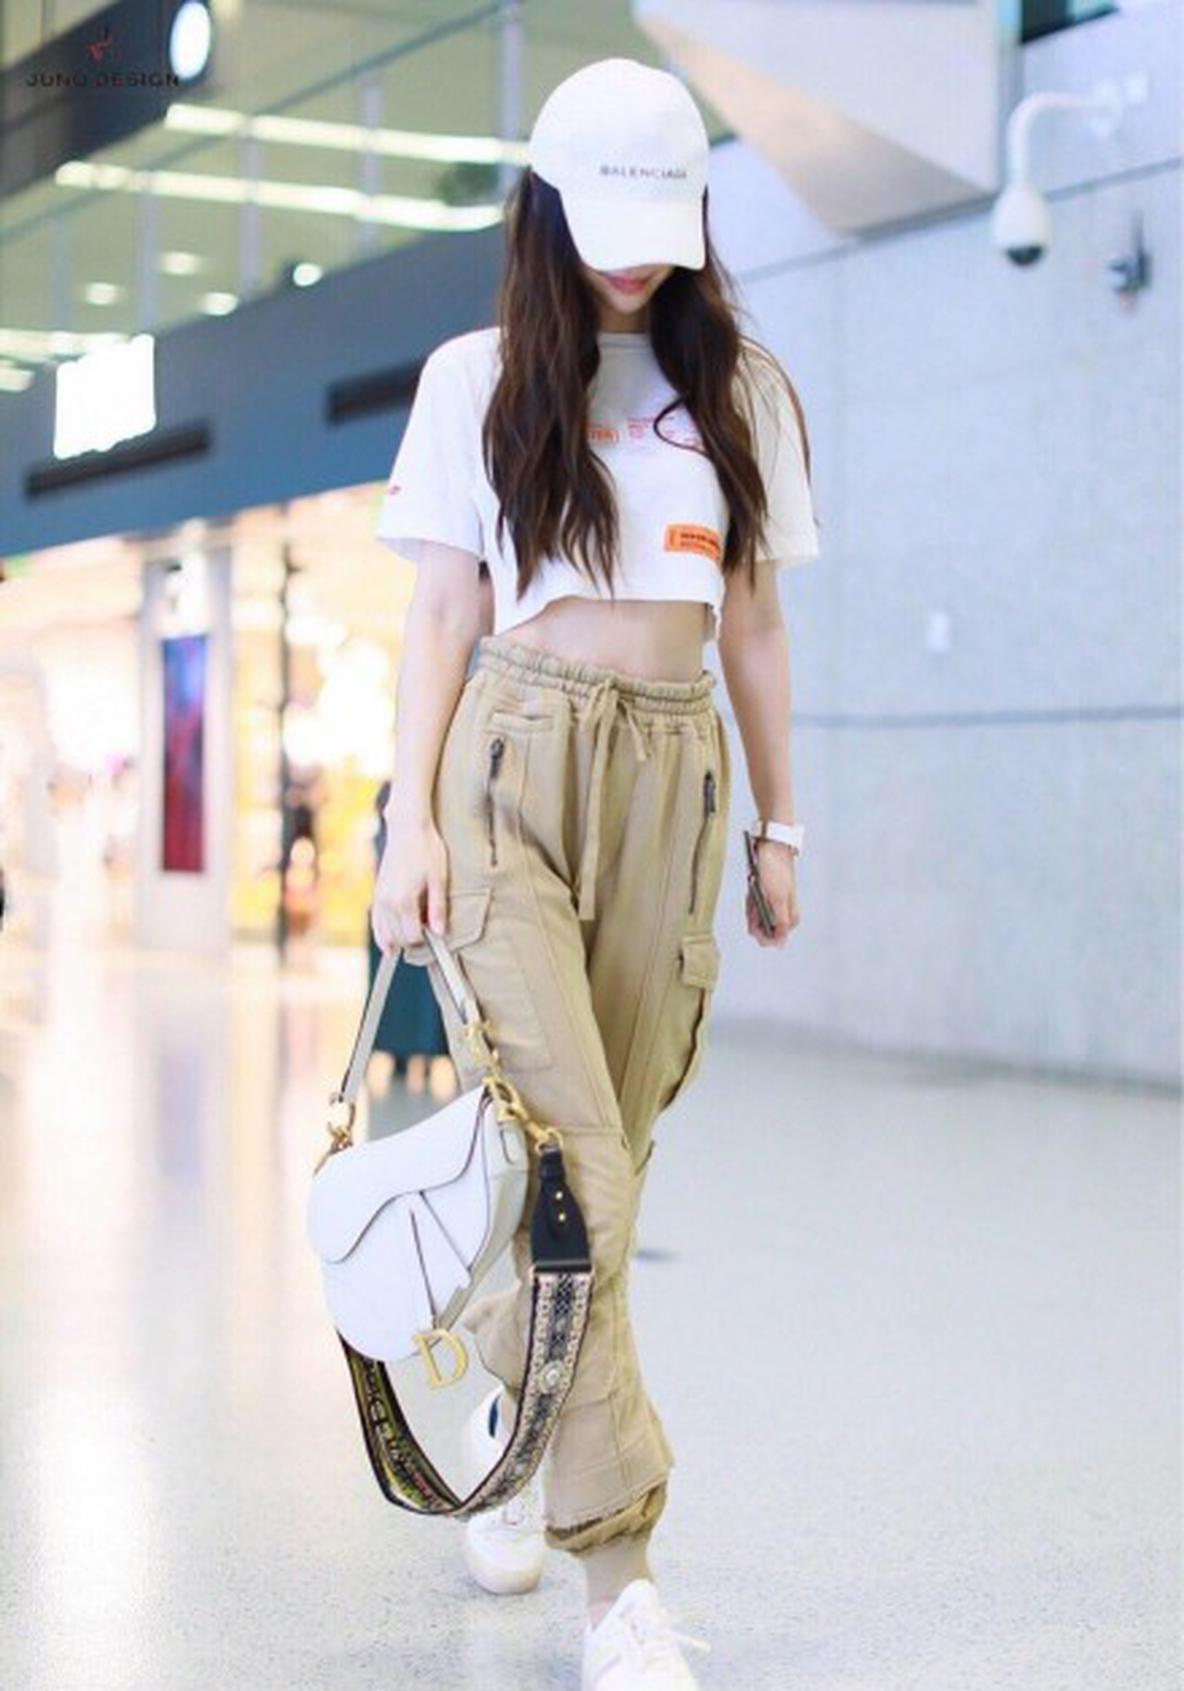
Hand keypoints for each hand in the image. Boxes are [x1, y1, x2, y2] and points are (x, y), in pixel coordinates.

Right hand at [371, 812, 449, 953]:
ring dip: (398, 939)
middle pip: (398, 937)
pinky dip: (382, 932)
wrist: (407, 828)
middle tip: (428, 931)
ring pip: (384, 932)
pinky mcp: (377, 892)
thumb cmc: (427, 850)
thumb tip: (440, 932)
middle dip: (413, 940)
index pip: (412, 936)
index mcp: (404, 900)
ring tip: (413, 935)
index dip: (426, 939)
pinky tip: (389, 941)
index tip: (436, 934)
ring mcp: (380, 897)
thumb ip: (438, 908)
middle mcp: (388, 902)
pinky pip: (376, 921)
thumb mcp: (439, 879)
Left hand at [746, 838, 799, 947]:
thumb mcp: (778, 899)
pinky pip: (752, 906)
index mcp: (790, 918)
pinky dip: (750, 900)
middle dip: (754, 916)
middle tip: (756, 899)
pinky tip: (754, 887)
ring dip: (752, 906)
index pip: (773, 939)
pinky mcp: (765, 899)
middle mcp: (782, 915)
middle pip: (761, 928)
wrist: (772, 848)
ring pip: (755, 917)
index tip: (757, 916)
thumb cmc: (777, 872)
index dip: (761, 933)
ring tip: (756, 889)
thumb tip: (781, 945)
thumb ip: (781, 924)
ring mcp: (773, 907)